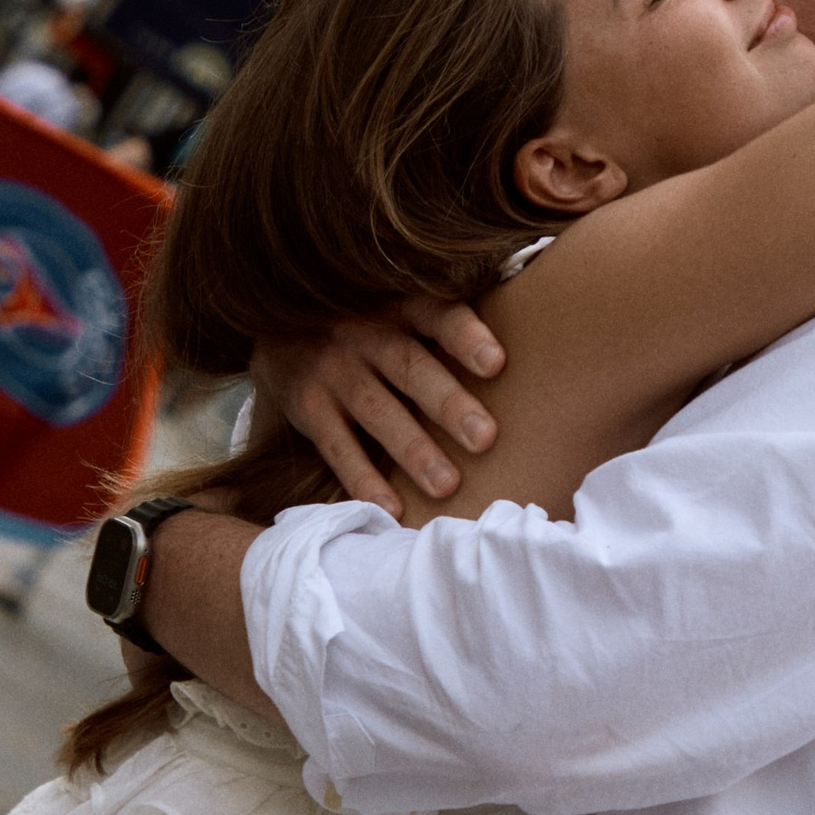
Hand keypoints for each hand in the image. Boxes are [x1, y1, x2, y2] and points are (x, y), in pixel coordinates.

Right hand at [250, 297, 505, 515]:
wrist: (277, 320)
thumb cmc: (369, 321)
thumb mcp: (398, 304)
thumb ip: (448, 323)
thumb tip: (537, 348)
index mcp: (398, 304)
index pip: (436, 314)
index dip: (465, 337)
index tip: (497, 363)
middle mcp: (362, 332)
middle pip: (409, 367)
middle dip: (447, 403)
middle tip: (486, 438)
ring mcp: (332, 370)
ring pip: (377, 411)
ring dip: (413, 450)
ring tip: (448, 486)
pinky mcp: (308, 406)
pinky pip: (337, 447)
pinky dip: (363, 479)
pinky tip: (391, 509)